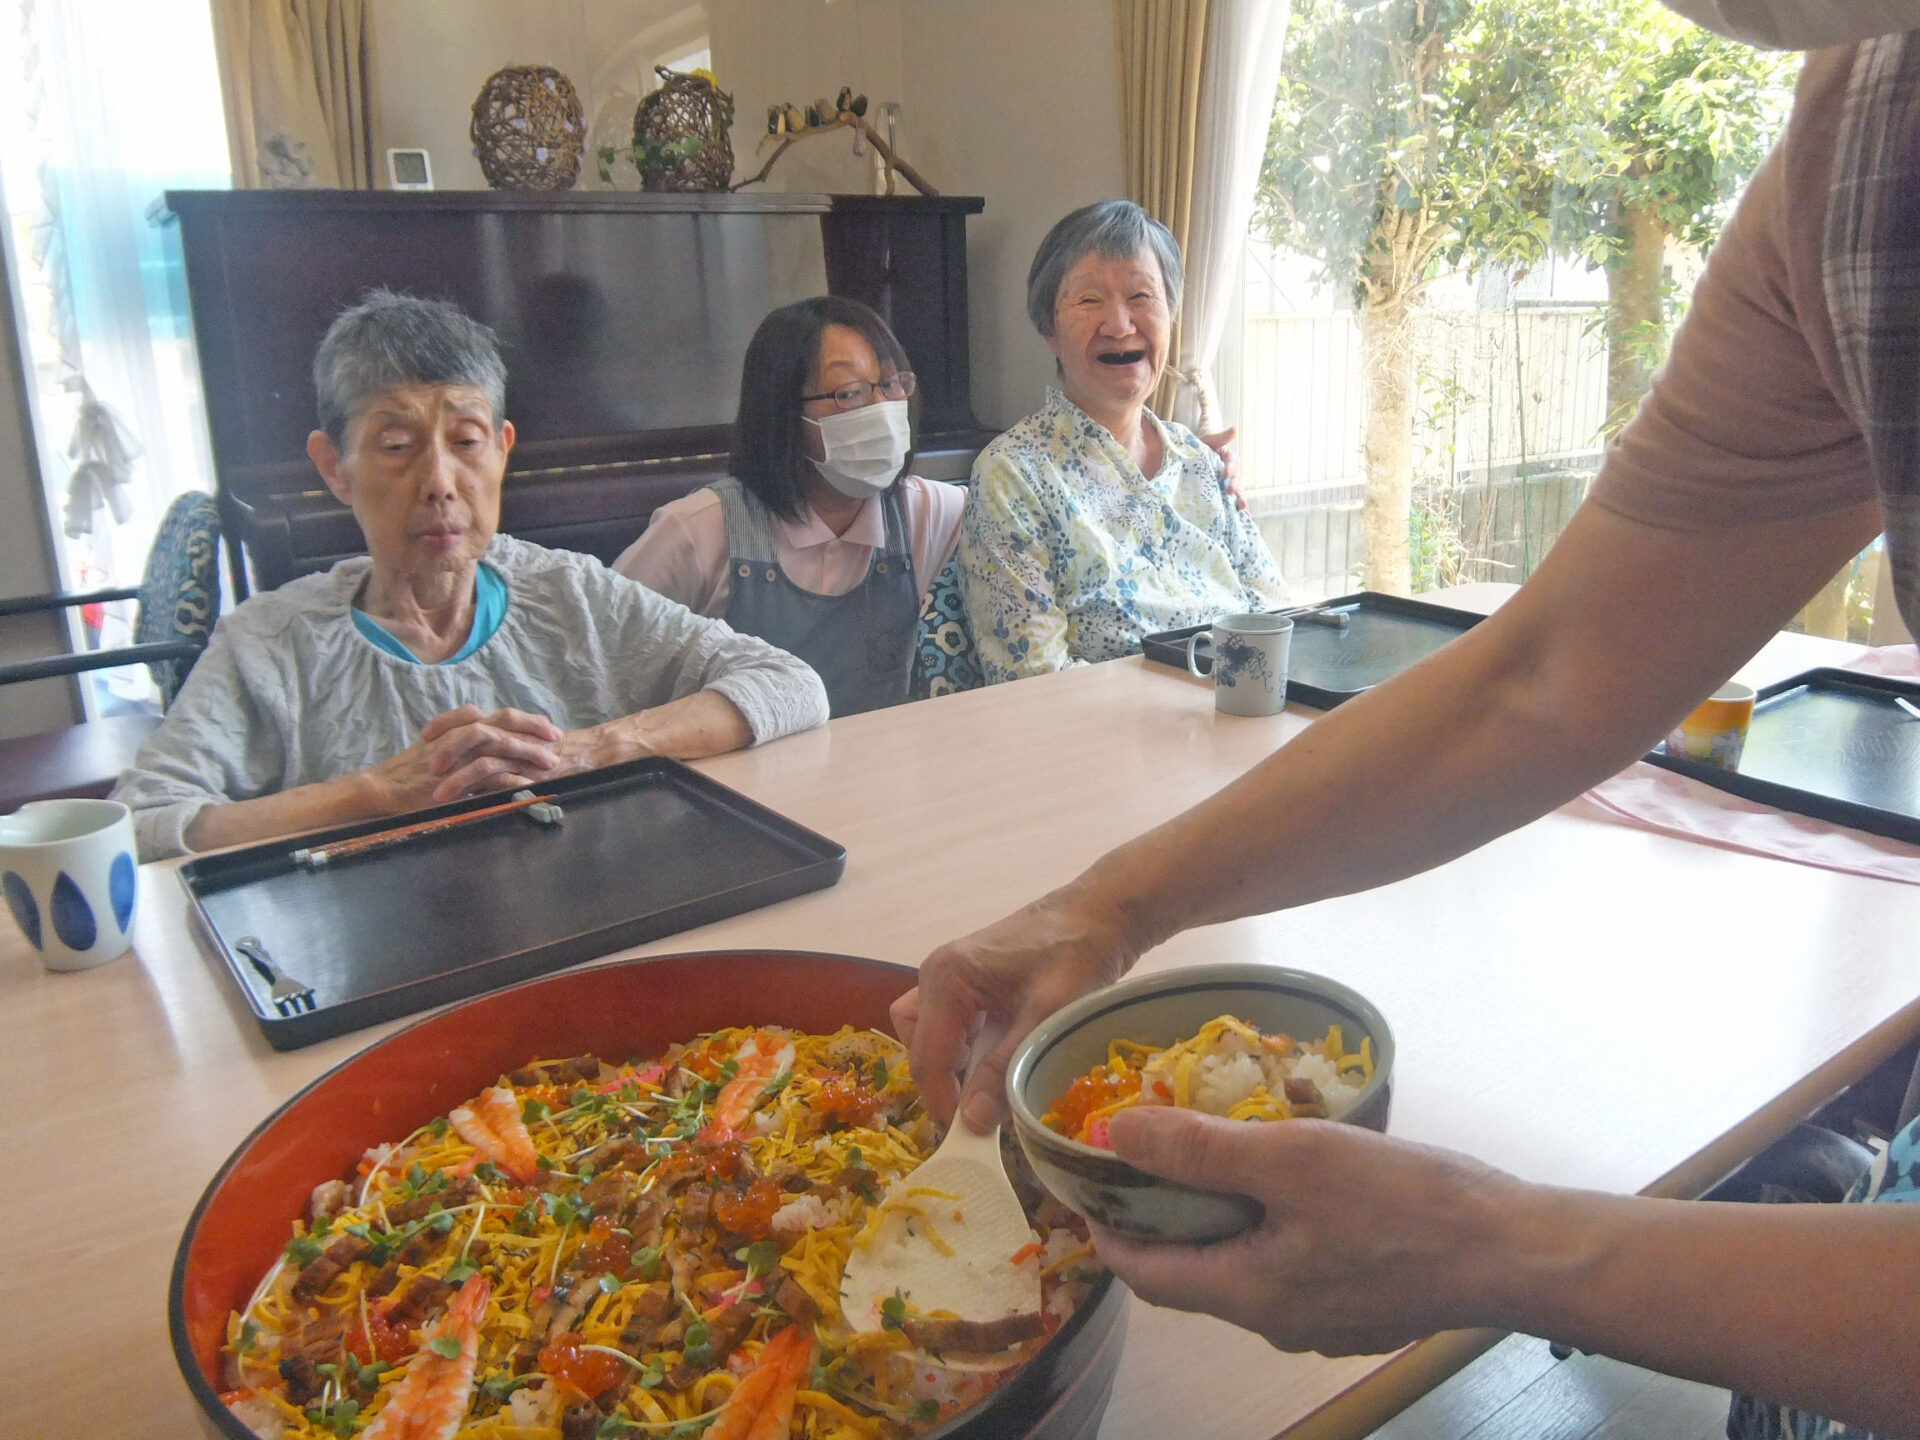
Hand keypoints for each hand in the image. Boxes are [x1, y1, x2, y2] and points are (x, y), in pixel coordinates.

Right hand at [368, 706, 564, 811]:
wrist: (382, 788)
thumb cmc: (410, 772)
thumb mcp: (440, 751)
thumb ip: (465, 746)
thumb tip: (494, 749)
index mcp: (458, 728)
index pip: (498, 715)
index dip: (525, 719)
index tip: (548, 727)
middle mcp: (459, 735)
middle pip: (502, 721)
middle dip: (533, 728)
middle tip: (556, 737)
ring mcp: (456, 755)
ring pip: (498, 744)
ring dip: (527, 752)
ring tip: (550, 762)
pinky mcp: (453, 777)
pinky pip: (487, 775)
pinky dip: (509, 779)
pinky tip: (528, 784)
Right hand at [894, 885, 1143, 1132]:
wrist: (1102, 913)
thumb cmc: (1077, 954)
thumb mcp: (1045, 1015)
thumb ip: (1005, 1068)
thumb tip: (971, 1122)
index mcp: (947, 976)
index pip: (927, 1056)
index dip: (943, 1103)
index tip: (970, 1140)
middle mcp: (937, 975)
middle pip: (921, 1047)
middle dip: (946, 1085)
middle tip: (983, 1113)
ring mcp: (951, 978)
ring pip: (932, 1039)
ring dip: (955, 1070)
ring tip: (992, 1090)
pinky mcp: (969, 985)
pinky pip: (952, 1029)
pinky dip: (968, 1054)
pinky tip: (1001, 1066)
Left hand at [1088, 1108, 1519, 1355]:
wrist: (1514, 1250)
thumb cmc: (1401, 1206)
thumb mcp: (1290, 1160)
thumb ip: (1198, 1150)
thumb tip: (1112, 1135)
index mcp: (1248, 1293)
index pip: (1145, 1275)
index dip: (1106, 1230)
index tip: (1085, 1183)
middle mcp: (1277, 1320)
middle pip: (1192, 1272)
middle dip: (1160, 1217)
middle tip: (1146, 1154)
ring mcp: (1324, 1317)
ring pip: (1244, 1265)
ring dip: (1216, 1216)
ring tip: (1211, 1153)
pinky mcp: (1362, 1301)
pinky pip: (1291, 1262)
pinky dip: (1267, 1222)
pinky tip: (1286, 1177)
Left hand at [1199, 426, 1246, 510]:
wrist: (1182, 461)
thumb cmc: (1196, 449)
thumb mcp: (1207, 441)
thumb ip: (1220, 438)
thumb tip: (1235, 430)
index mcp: (1227, 458)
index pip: (1232, 462)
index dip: (1231, 467)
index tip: (1226, 473)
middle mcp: (1229, 473)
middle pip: (1236, 479)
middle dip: (1235, 485)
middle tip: (1230, 490)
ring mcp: (1225, 485)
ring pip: (1236, 493)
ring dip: (1239, 500)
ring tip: (1242, 508)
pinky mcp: (1219, 496)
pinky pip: (1228, 504)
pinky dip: (1234, 511)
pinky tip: (1240, 518)